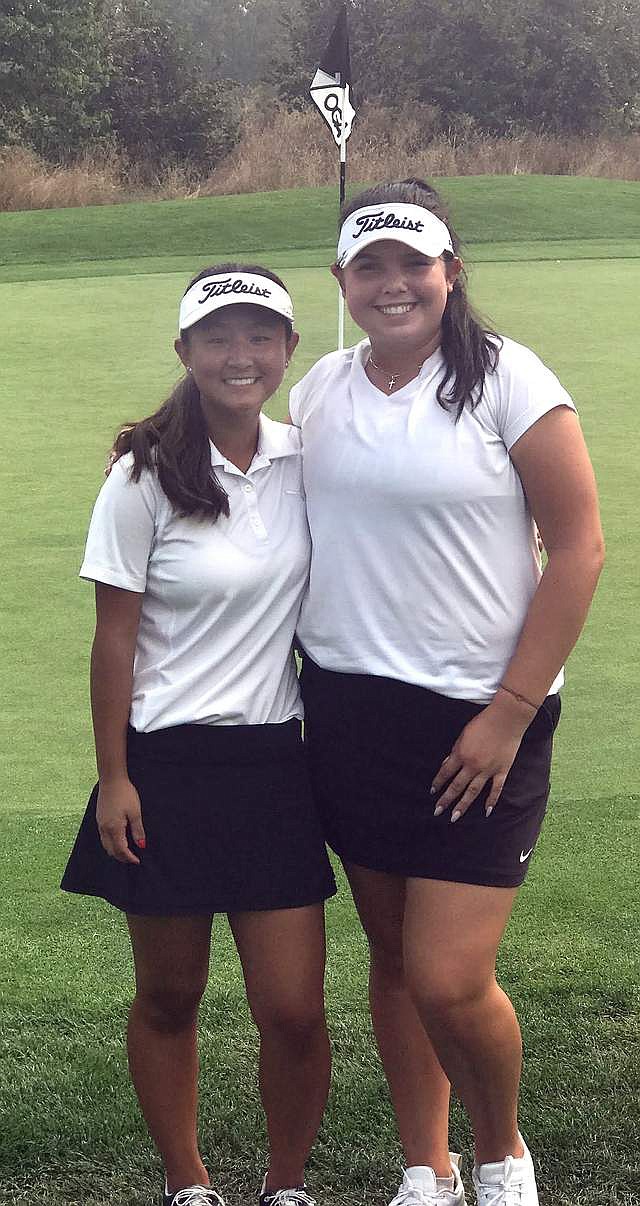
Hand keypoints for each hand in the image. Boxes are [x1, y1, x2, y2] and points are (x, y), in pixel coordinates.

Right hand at [96, 777, 145, 863]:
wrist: (111, 780)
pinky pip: (103, 838)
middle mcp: (104, 829)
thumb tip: (141, 845)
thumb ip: (137, 830)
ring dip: (115, 851)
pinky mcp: (99, 819)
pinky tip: (118, 840)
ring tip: (127, 851)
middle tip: (133, 858)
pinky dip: (111, 843)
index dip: (129, 858)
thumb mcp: (135, 812)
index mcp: (114, 828)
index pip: (121, 850)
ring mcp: (100, 824)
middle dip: (122, 857)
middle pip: (111, 850)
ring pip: (106, 845)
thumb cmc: (125, 794)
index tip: (137, 861)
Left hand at [431, 697, 533, 821]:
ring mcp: (488, 770)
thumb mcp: (463, 735)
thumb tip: (446, 765)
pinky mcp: (502, 771)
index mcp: (461, 754)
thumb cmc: (483, 723)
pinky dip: (491, 801)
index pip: (446, 773)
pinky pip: (496, 789)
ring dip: (463, 805)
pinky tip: (486, 812)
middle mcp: (473, 765)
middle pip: (457, 786)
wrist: (507, 718)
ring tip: (454, 817)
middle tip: (437, 811)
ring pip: (473, 792)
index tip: (432, 792)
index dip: (438, 783)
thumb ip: (455, 751)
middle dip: (446, 800)